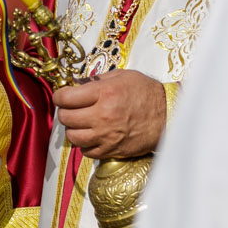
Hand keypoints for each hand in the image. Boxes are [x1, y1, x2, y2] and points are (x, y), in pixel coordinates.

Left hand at [52, 70, 166, 158]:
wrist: (168, 115)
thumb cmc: (146, 93)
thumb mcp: (122, 76)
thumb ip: (96, 80)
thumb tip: (75, 84)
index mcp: (104, 94)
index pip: (66, 98)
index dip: (60, 96)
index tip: (63, 95)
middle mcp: (103, 116)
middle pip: (65, 118)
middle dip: (64, 112)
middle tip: (71, 108)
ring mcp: (106, 136)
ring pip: (72, 137)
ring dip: (73, 129)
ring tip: (81, 123)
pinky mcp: (112, 150)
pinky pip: (86, 151)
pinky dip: (85, 144)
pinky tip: (92, 135)